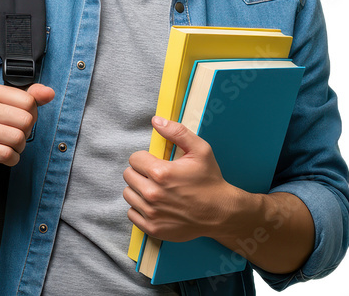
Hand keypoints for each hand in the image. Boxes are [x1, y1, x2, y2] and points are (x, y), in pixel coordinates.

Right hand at [0, 82, 54, 180]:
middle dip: (25, 133)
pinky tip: (3, 155)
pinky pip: (7, 154)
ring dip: (19, 147)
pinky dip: (11, 159)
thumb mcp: (9, 107)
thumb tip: (49, 93)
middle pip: (25, 120)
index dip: (31, 114)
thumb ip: (31, 97)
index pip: (29, 101)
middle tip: (12, 135)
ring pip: (18, 138)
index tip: (19, 120)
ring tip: (8, 145)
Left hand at [123, 116, 237, 242]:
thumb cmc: (210, 180)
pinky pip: (131, 214)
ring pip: (128, 194)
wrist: (220, 212)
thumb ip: (177, 132)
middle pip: (128, 176)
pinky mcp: (152, 228)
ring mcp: (151, 213)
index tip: (156, 162)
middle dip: (140, 172)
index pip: (134, 159)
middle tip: (156, 175)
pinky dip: (139, 208)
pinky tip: (154, 204)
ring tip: (155, 189)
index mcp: (160, 172)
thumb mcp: (200, 150)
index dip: (145, 158)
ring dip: (138, 190)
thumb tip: (156, 121)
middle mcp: (152, 194)